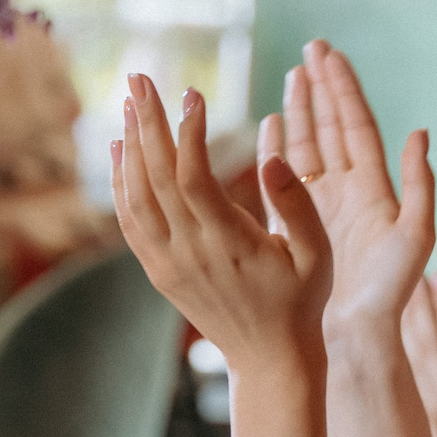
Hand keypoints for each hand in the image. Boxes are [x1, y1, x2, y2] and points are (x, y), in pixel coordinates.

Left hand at [113, 72, 330, 380]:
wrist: (270, 361)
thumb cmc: (302, 302)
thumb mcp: (316, 254)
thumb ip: (296, 204)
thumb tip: (273, 155)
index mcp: (228, 244)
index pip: (194, 177)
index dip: (189, 132)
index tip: (194, 92)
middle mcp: (190, 253)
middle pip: (155, 177)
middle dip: (146, 122)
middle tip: (140, 76)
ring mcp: (168, 264)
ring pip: (135, 197)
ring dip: (128, 146)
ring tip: (128, 103)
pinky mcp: (159, 272)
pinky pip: (130, 222)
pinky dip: (120, 183)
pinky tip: (120, 151)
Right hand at [259, 41, 434, 346]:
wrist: (357, 335)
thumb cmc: (389, 292)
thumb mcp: (416, 235)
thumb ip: (420, 184)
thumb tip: (420, 133)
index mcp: (374, 188)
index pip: (356, 125)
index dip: (342, 89)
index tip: (328, 54)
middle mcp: (349, 191)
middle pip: (333, 126)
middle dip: (322, 87)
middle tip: (311, 49)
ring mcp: (323, 205)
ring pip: (310, 145)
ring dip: (303, 110)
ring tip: (295, 75)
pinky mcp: (301, 223)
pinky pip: (287, 175)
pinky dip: (279, 147)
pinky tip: (273, 124)